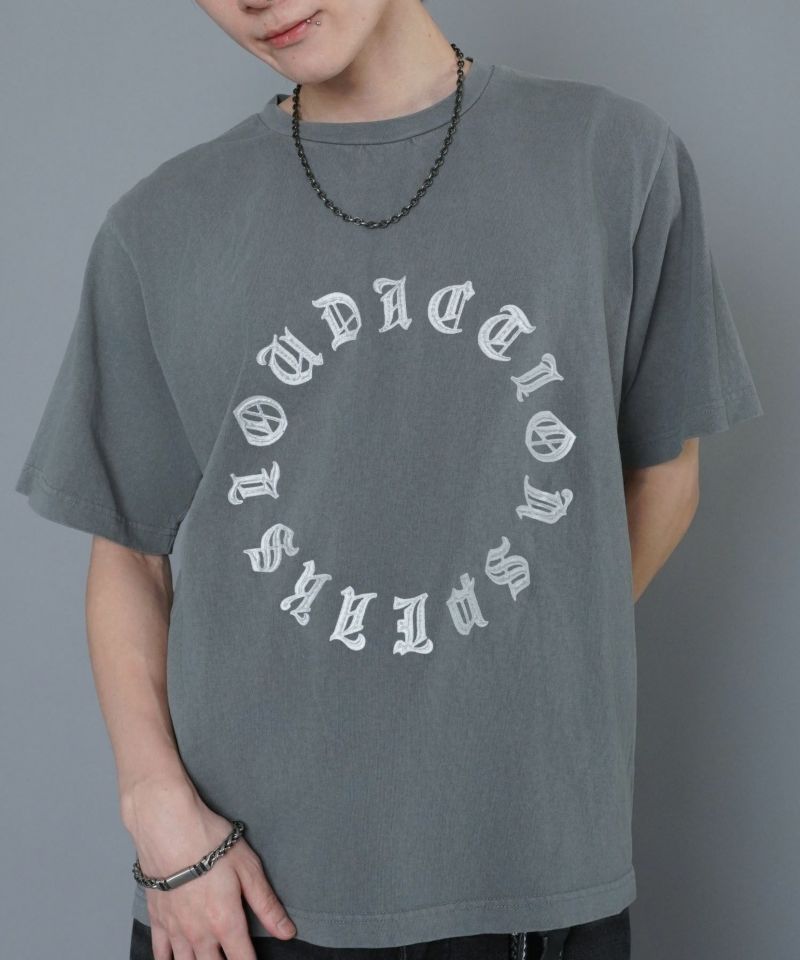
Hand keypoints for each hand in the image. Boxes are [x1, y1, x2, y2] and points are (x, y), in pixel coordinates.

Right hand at [124, 781, 295, 958]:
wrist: (168, 827)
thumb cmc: (209, 841)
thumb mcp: (248, 868)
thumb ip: (266, 904)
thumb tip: (287, 932)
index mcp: (226, 921)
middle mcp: (199, 933)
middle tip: (232, 958)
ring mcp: (175, 929)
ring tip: (209, 959)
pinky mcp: (157, 919)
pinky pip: (160, 953)